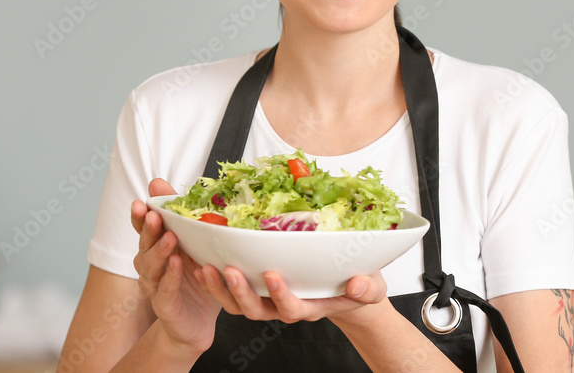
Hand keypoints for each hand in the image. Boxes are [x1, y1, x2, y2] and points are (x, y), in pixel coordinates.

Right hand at [131, 178, 221, 352]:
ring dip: (159, 250)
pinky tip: (176, 264)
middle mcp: (150, 265)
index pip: (143, 228)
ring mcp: (154, 285)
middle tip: (154, 215)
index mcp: (156, 247)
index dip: (140, 216)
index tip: (142, 202)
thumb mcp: (194, 245)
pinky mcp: (164, 304)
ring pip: (151, 266)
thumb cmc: (195, 278)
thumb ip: (184, 218)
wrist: (197, 321)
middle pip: (145, 244)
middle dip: (148, 229)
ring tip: (170, 237)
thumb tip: (170, 187)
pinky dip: (170, 276)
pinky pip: (165, 288)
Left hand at [197, 263, 387, 324]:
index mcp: (310, 306)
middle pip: (256, 309)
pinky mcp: (258, 288)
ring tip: (207, 268)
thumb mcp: (371, 287)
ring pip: (238, 303)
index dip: (280, 296)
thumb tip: (358, 285)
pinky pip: (231, 291)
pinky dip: (215, 280)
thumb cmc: (359, 283)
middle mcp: (284, 306)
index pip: (291, 308)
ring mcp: (268, 299)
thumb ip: (366, 289)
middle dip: (241, 292)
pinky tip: (202, 263)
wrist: (348, 286)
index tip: (272, 275)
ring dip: (220, 288)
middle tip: (230, 270)